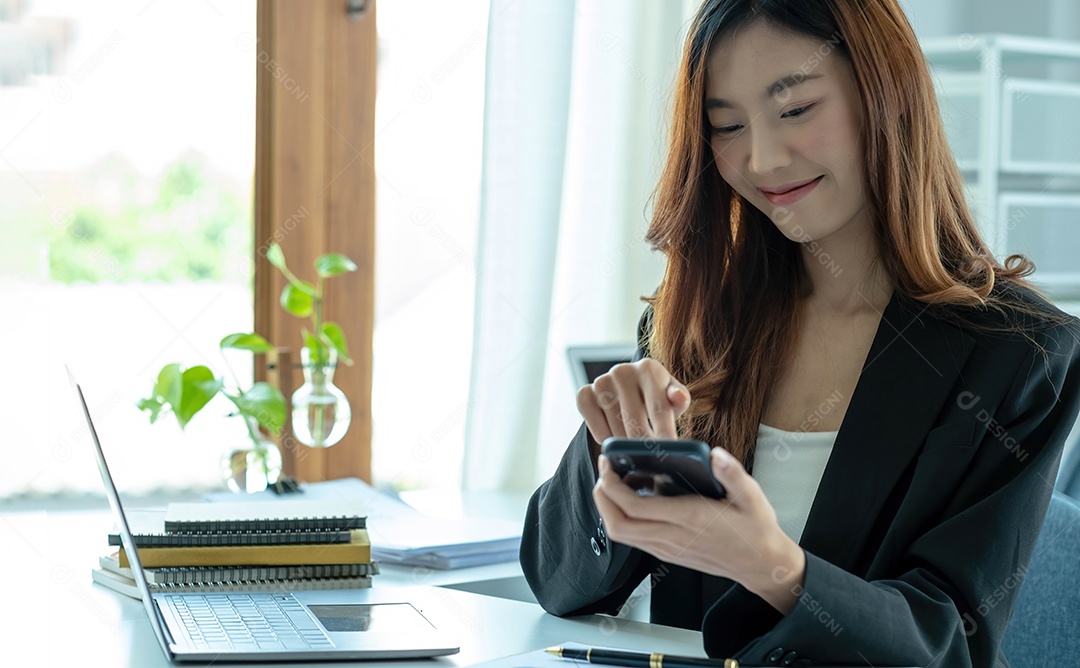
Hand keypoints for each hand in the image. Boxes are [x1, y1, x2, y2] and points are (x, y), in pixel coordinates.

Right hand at [576, 359, 690, 443]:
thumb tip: (678, 397)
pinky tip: (615, 437)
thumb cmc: (656, 397)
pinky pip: (595, 428)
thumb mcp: (672, 398)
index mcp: (648, 368)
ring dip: (625, 444)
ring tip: (634, 446)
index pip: (657, 408)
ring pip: (615, 428)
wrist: (627, 391)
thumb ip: (679, 399)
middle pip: (634, 421)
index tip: (668, 453)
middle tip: (651, 459)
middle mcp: (622, 371)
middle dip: (644, 445)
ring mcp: (600, 382)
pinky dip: (606, 439)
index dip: (663, 433)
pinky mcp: (584, 394)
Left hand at [592, 446, 805, 613]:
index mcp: (689, 519)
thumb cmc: (755, 528)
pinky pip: (633, 537)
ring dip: (609, 507)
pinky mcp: (667, 553)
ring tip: (615, 480)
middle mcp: (672, 538)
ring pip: (622, 534)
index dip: (612, 485)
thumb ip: (733, 474)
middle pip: (618, 524)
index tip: (608, 462)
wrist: (761, 564)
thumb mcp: (752, 496)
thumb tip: (715, 454)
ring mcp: (667, 549)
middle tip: (604, 470)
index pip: (635, 507)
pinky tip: (634, 495)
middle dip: (602, 496)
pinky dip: (623, 516)